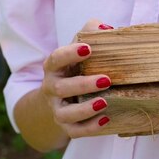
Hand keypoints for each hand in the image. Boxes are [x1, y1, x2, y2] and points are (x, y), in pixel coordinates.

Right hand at [40, 19, 113, 137]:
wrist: (59, 100)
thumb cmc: (76, 68)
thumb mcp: (79, 50)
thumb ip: (90, 34)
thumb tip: (105, 28)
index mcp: (54, 68)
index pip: (56, 59)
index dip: (69, 53)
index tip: (88, 48)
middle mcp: (51, 89)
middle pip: (59, 88)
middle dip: (83, 84)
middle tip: (106, 80)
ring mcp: (57, 109)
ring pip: (65, 113)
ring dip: (85, 109)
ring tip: (104, 102)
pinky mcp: (66, 126)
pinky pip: (75, 131)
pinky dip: (90, 128)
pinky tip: (106, 119)